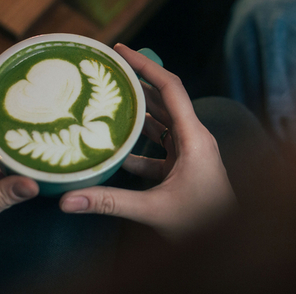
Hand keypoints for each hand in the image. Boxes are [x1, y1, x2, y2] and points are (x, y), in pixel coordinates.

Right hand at [59, 44, 236, 240]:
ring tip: (106, 102)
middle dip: (136, 83)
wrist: (228, 246)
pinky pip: (158, 148)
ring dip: (135, 113)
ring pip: (160, 123)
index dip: (145, 65)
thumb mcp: (153, 211)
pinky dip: (137, 146)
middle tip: (107, 71)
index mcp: (194, 137)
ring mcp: (190, 152)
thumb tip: (67, 200)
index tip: (120, 49)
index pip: (170, 87)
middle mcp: (194, 138)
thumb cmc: (202, 225)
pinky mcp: (184, 167)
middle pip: (163, 99)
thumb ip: (110, 202)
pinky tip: (114, 150)